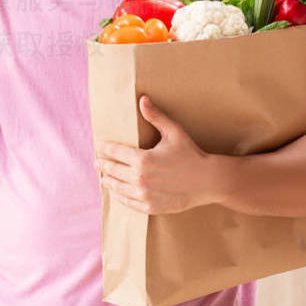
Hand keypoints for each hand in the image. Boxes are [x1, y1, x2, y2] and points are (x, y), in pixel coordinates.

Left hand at [93, 95, 218, 213]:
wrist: (209, 181)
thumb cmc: (191, 154)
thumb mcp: (173, 132)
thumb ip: (155, 116)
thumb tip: (142, 99)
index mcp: (142, 159)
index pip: (114, 152)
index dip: (104, 148)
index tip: (99, 146)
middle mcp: (140, 178)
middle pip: (111, 170)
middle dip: (102, 164)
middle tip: (97, 162)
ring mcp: (144, 194)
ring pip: (116, 187)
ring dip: (108, 180)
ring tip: (103, 176)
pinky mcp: (150, 207)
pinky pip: (127, 201)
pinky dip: (119, 195)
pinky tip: (116, 191)